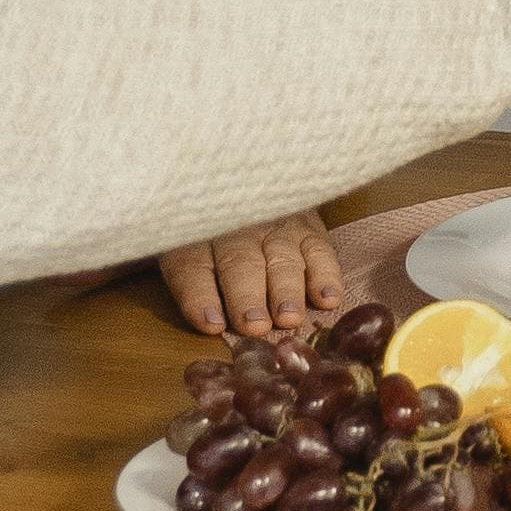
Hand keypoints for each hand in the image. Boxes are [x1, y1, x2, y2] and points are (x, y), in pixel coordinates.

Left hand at [165, 211, 342, 337]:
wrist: (242, 184)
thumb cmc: (210, 239)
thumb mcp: (184, 253)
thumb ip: (191, 287)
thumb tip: (208, 325)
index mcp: (194, 241)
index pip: (193, 269)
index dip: (200, 296)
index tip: (211, 323)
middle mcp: (235, 232)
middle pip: (240, 264)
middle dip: (247, 296)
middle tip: (255, 324)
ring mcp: (275, 228)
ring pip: (281, 259)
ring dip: (285, 289)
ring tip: (288, 316)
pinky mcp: (308, 227)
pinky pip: (319, 251)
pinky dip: (325, 275)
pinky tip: (327, 299)